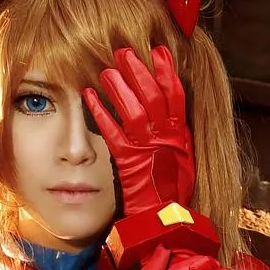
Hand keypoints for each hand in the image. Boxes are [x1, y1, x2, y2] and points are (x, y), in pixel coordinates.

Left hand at [83, 46, 194, 215]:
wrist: (165, 218)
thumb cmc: (171, 189)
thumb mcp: (180, 157)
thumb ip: (173, 133)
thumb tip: (167, 109)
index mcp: (180, 134)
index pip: (176, 94)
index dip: (167, 71)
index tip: (158, 51)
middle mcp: (166, 138)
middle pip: (153, 96)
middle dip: (139, 72)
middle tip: (124, 52)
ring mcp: (148, 149)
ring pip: (135, 111)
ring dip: (120, 88)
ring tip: (106, 70)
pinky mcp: (129, 161)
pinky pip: (114, 133)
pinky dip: (102, 113)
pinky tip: (89, 97)